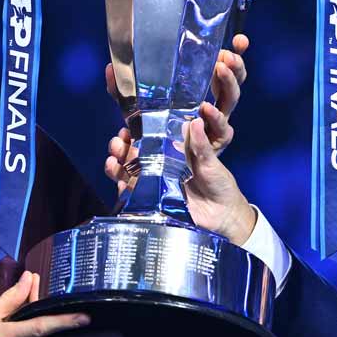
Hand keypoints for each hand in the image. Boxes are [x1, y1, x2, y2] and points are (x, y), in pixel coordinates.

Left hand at [102, 34, 247, 186]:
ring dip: (228, 84)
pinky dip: (214, 121)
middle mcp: (214, 112)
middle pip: (231, 83)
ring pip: (230, 103)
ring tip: (221, 68)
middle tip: (227, 54)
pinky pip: (219, 134)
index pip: (223, 72)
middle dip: (232, 67)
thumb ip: (125, 95)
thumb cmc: (157, 146)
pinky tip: (204, 112)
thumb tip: (109, 68)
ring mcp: (216, 130)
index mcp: (203, 98)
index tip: (239, 39)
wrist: (169, 187)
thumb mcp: (141, 116)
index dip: (233, 55)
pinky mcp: (213, 149)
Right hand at [105, 117, 254, 243]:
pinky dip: (122, 186)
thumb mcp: (211, 161)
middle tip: (119, 142)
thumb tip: (195, 122)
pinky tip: (120, 180)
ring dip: (116, 164)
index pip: (148, 137)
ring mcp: (154, 183)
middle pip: (132, 153)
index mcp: (172, 151)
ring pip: (127, 171)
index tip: (127, 127)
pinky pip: (131, 193)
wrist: (223, 214)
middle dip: (120, 146)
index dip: (135, 131)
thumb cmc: (219, 183)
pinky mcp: (152, 202)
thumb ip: (201, 144)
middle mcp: (159, 165)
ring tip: (114, 159)